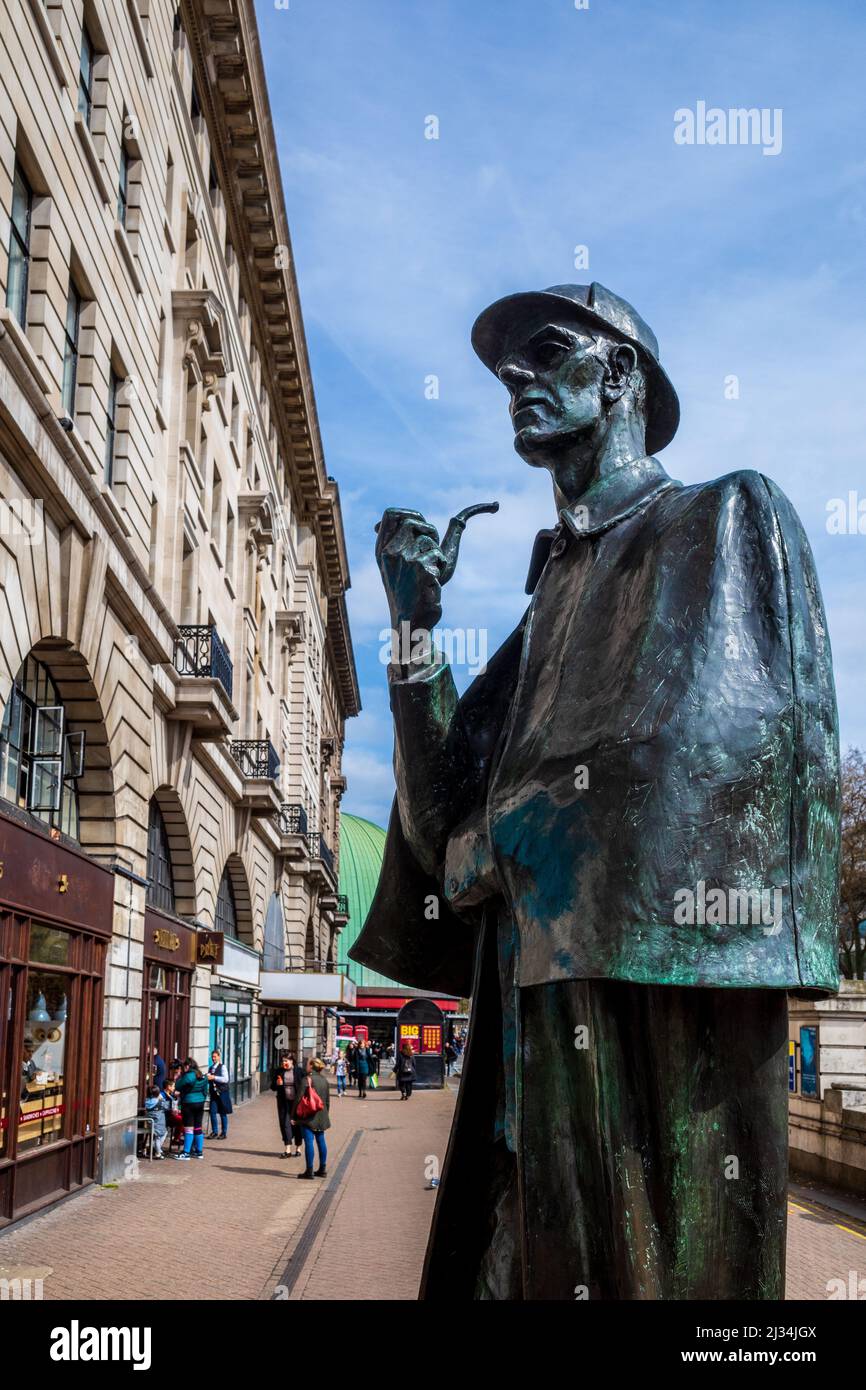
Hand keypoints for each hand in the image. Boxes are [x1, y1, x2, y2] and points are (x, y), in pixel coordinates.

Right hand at [375, 508, 445, 635]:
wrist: (410, 621)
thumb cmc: (407, 593)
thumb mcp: (396, 565)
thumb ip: (397, 542)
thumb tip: (383, 522)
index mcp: (382, 550)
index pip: (391, 514)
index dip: (410, 513)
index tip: (421, 523)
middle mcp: (390, 553)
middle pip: (414, 522)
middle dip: (430, 531)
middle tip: (433, 549)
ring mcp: (405, 561)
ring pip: (430, 542)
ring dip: (436, 555)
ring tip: (429, 574)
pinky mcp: (421, 571)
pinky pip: (439, 557)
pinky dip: (441, 569)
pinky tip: (431, 584)